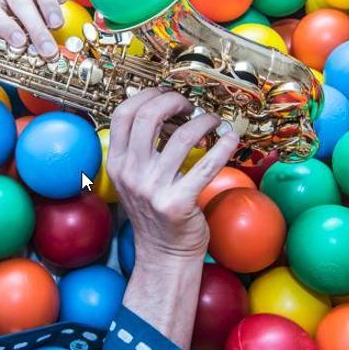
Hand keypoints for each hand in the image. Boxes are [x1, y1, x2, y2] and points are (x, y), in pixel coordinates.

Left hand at [0, 0, 67, 59]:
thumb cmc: (12, 16)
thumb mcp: (7, 28)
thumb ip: (15, 39)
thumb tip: (31, 54)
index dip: (4, 26)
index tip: (20, 43)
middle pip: (19, 1)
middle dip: (35, 27)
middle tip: (48, 48)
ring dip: (47, 4)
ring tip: (57, 24)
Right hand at [105, 87, 239, 259]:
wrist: (164, 254)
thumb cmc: (155, 212)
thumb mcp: (135, 179)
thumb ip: (140, 149)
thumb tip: (162, 109)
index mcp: (118, 164)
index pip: (123, 114)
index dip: (147, 96)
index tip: (166, 94)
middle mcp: (131, 174)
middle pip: (149, 116)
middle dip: (175, 101)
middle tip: (191, 105)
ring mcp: (153, 189)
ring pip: (182, 135)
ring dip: (204, 121)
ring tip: (213, 122)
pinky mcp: (179, 202)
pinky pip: (207, 165)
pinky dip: (223, 145)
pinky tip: (230, 138)